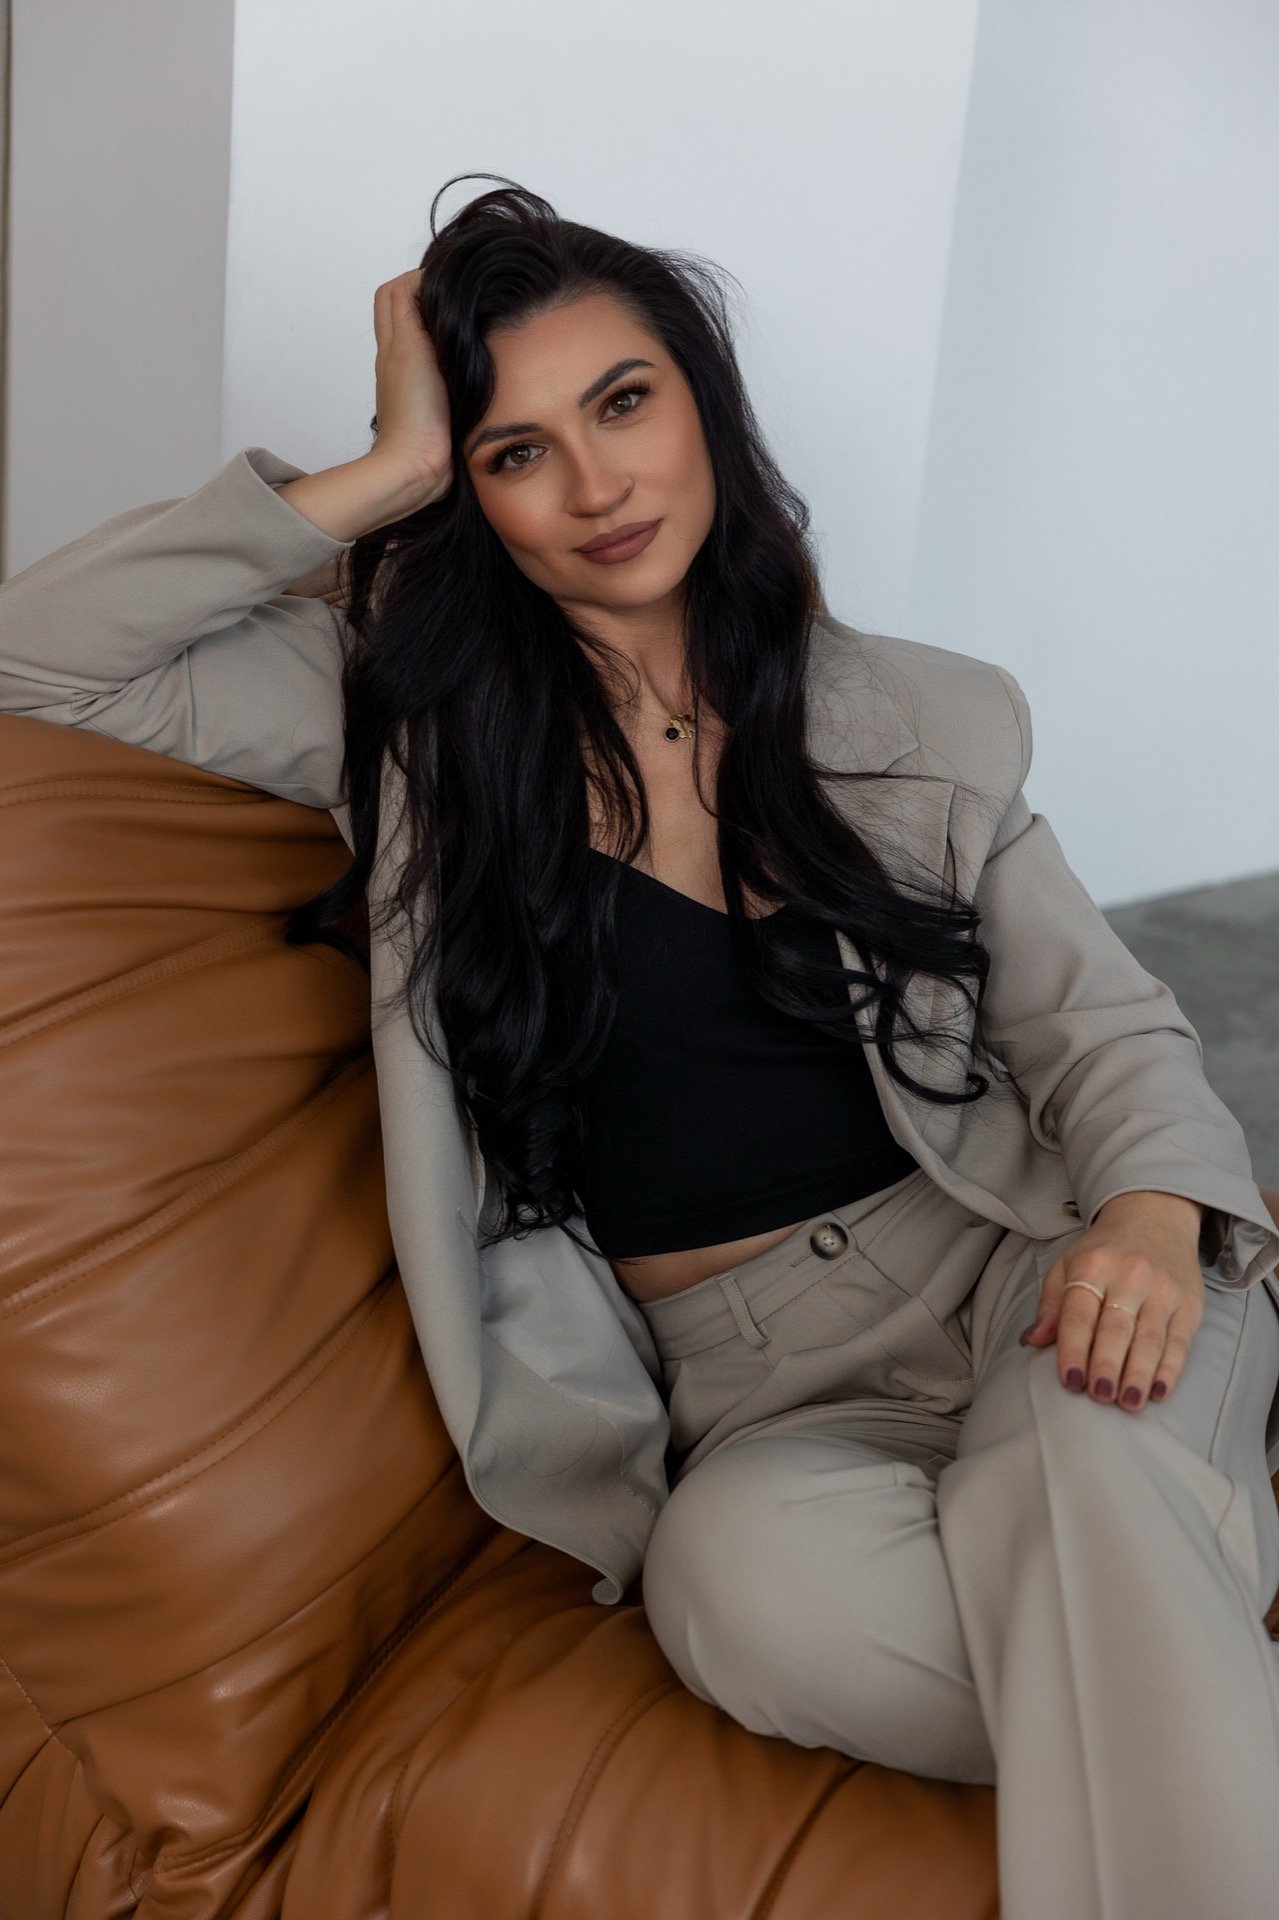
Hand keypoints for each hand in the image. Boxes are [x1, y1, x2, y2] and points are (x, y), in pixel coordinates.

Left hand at [369, 268, 452, 502]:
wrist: (419, 465)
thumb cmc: (413, 412)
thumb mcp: (408, 346)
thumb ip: (409, 309)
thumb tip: (424, 280)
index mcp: (393, 341)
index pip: (396, 291)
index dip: (422, 279)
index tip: (452, 283)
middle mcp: (400, 358)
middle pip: (405, 309)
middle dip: (432, 296)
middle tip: (462, 299)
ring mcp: (417, 380)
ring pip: (426, 337)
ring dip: (445, 326)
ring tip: (472, 324)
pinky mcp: (436, 401)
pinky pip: (443, 365)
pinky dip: (456, 355)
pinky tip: (476, 358)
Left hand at [1020, 1191, 1205, 1411]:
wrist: (1155, 1216)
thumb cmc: (1104, 1250)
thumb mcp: (1068, 1264)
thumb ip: (1051, 1305)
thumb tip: (1032, 1341)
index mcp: (1092, 1266)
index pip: (1079, 1313)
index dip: (1073, 1348)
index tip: (1070, 1380)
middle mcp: (1129, 1276)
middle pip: (1116, 1328)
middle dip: (1106, 1365)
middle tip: (1099, 1396)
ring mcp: (1163, 1290)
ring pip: (1149, 1338)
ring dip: (1138, 1374)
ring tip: (1127, 1403)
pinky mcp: (1189, 1303)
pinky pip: (1180, 1342)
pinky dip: (1170, 1370)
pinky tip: (1158, 1392)